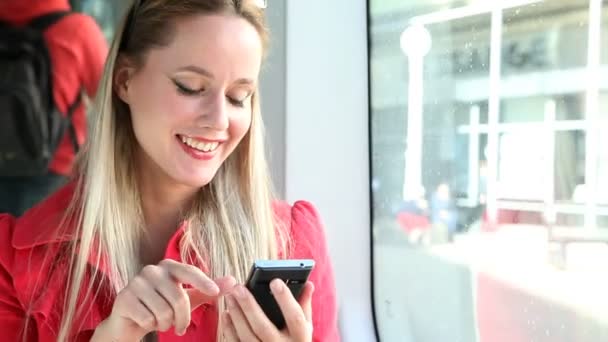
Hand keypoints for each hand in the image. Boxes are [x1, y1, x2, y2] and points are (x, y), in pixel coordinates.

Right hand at [92, 259, 234, 340]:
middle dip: (183, 319)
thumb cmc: (162, 307)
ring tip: (162, 323)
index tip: (215, 293)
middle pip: (178, 298)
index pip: (189, 271)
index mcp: (168, 266)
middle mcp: (151, 270)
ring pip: (163, 311)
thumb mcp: (188, 299)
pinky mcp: (124, 299)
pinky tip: (147, 322)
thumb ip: (208, 290)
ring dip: (166, 324)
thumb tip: (233, 281)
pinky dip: (151, 326)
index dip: (203, 282)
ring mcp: (136, 283)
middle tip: (181, 328)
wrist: (130, 321)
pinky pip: (148, 318)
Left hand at [222, 279, 313, 341]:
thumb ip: (304, 305)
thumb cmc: (296, 341)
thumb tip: (308, 284)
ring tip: (230, 296)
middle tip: (239, 288)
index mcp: (300, 338)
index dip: (285, 299)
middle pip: (263, 327)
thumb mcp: (306, 327)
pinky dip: (230, 329)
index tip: (275, 281)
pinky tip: (226, 314)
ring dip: (236, 315)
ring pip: (247, 336)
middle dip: (249, 306)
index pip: (295, 317)